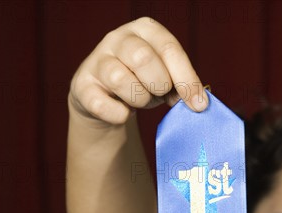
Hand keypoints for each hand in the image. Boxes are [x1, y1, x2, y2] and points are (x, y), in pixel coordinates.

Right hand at [69, 17, 207, 124]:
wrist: (106, 97)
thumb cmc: (143, 82)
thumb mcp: (167, 78)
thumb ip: (183, 86)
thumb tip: (198, 102)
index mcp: (146, 30)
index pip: (170, 49)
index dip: (186, 80)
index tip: (198, 105)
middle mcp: (118, 38)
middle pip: (143, 59)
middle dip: (158, 85)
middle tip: (159, 93)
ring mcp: (97, 60)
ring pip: (121, 80)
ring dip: (139, 99)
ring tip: (140, 100)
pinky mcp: (82, 85)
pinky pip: (101, 103)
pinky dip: (118, 114)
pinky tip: (123, 113)